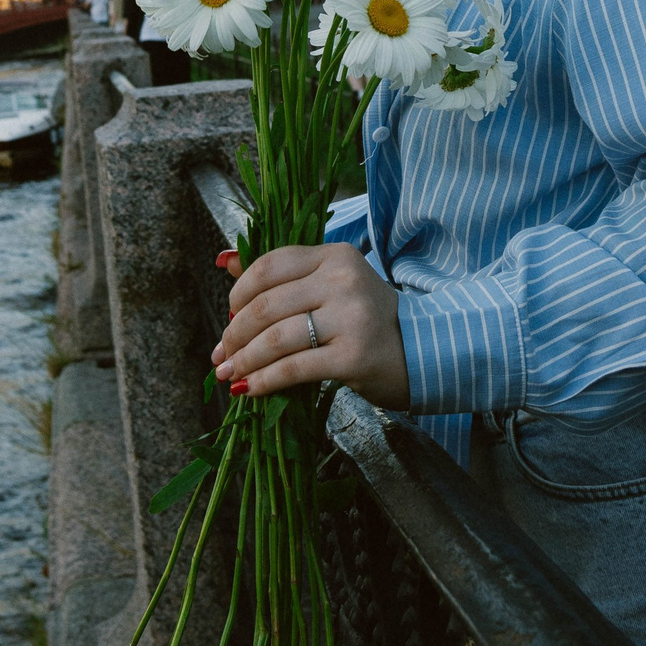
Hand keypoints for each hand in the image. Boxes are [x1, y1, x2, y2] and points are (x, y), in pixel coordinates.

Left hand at [211, 242, 408, 409]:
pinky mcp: (353, 357)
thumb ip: (280, 274)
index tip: (229, 315)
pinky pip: (294, 368)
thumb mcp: (329, 285)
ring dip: (244, 360)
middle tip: (222, 354)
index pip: (270, 265)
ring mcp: (351, 318)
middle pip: (267, 304)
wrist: (423, 352)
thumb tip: (223, 260)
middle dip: (235, 333)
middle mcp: (343, 280)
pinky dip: (265, 380)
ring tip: (229, 374)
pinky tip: (250, 389)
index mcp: (334, 255)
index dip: (239, 292)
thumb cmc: (368, 319)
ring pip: (276, 338)